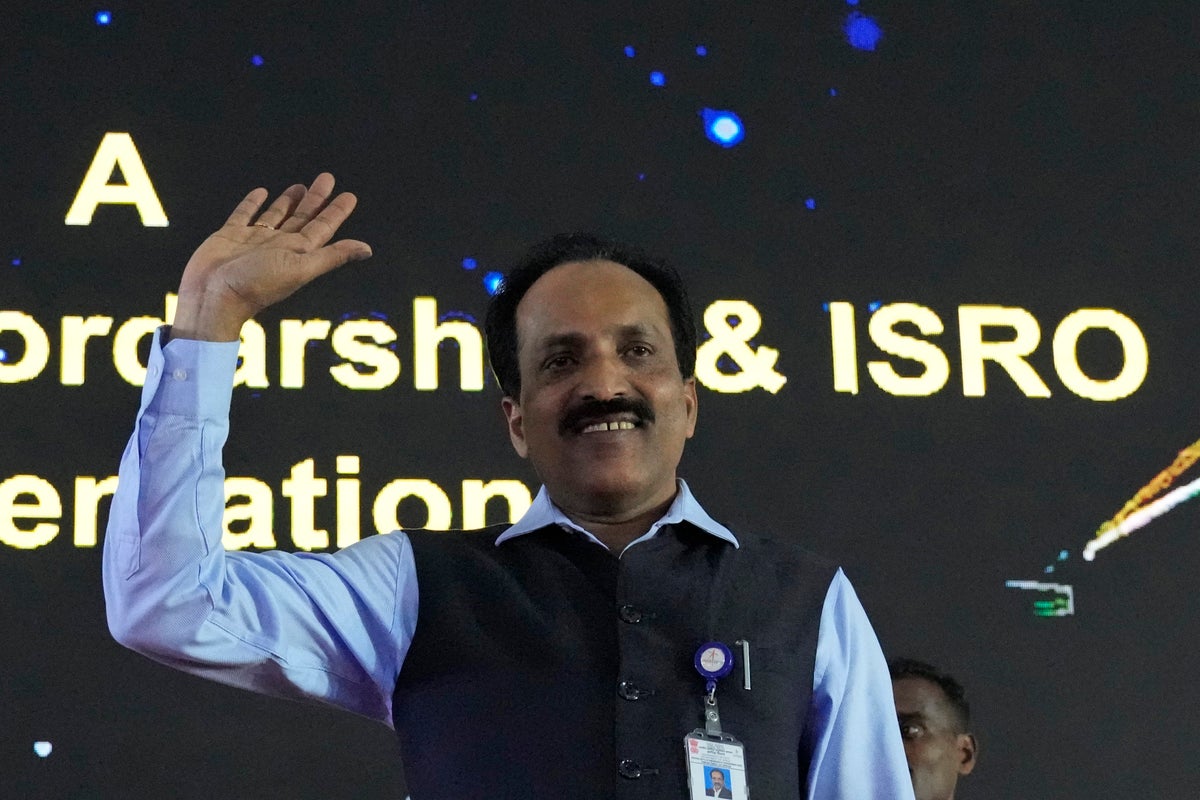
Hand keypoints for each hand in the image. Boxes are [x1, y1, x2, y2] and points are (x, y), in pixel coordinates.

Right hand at [171, 173, 372, 340]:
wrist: (213, 297)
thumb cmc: (257, 285)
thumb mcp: (301, 268)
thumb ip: (332, 256)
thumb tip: (367, 249)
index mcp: (298, 252)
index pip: (323, 227)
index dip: (337, 212)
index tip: (349, 195)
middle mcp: (279, 245)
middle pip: (303, 217)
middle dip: (316, 199)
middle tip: (327, 178)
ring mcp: (254, 240)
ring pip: (277, 215)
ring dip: (289, 201)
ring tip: (301, 186)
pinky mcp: (230, 236)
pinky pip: (244, 214)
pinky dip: (252, 203)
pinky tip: (261, 192)